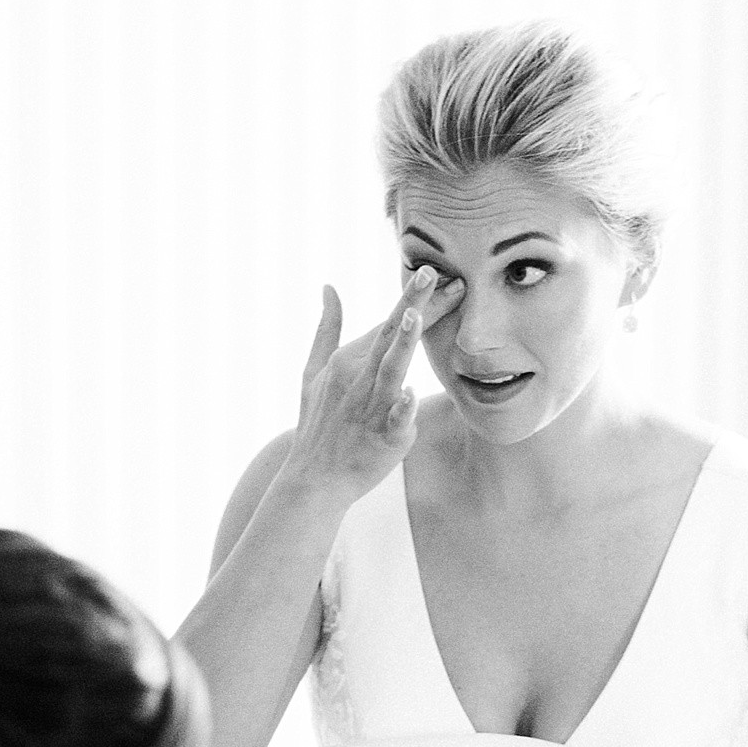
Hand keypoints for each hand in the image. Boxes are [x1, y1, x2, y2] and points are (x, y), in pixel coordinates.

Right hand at [287, 267, 465, 506]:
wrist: (313, 477)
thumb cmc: (318, 423)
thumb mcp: (313, 370)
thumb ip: (326, 327)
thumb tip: (329, 287)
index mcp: (348, 359)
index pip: (387, 323)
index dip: (414, 298)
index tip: (434, 269)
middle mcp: (359, 378)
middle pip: (391, 335)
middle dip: (412, 304)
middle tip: (432, 273)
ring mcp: (370, 407)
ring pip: (390, 370)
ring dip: (402, 343)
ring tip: (415, 316)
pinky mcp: (382, 438)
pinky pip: (394, 420)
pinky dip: (401, 408)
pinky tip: (410, 393)